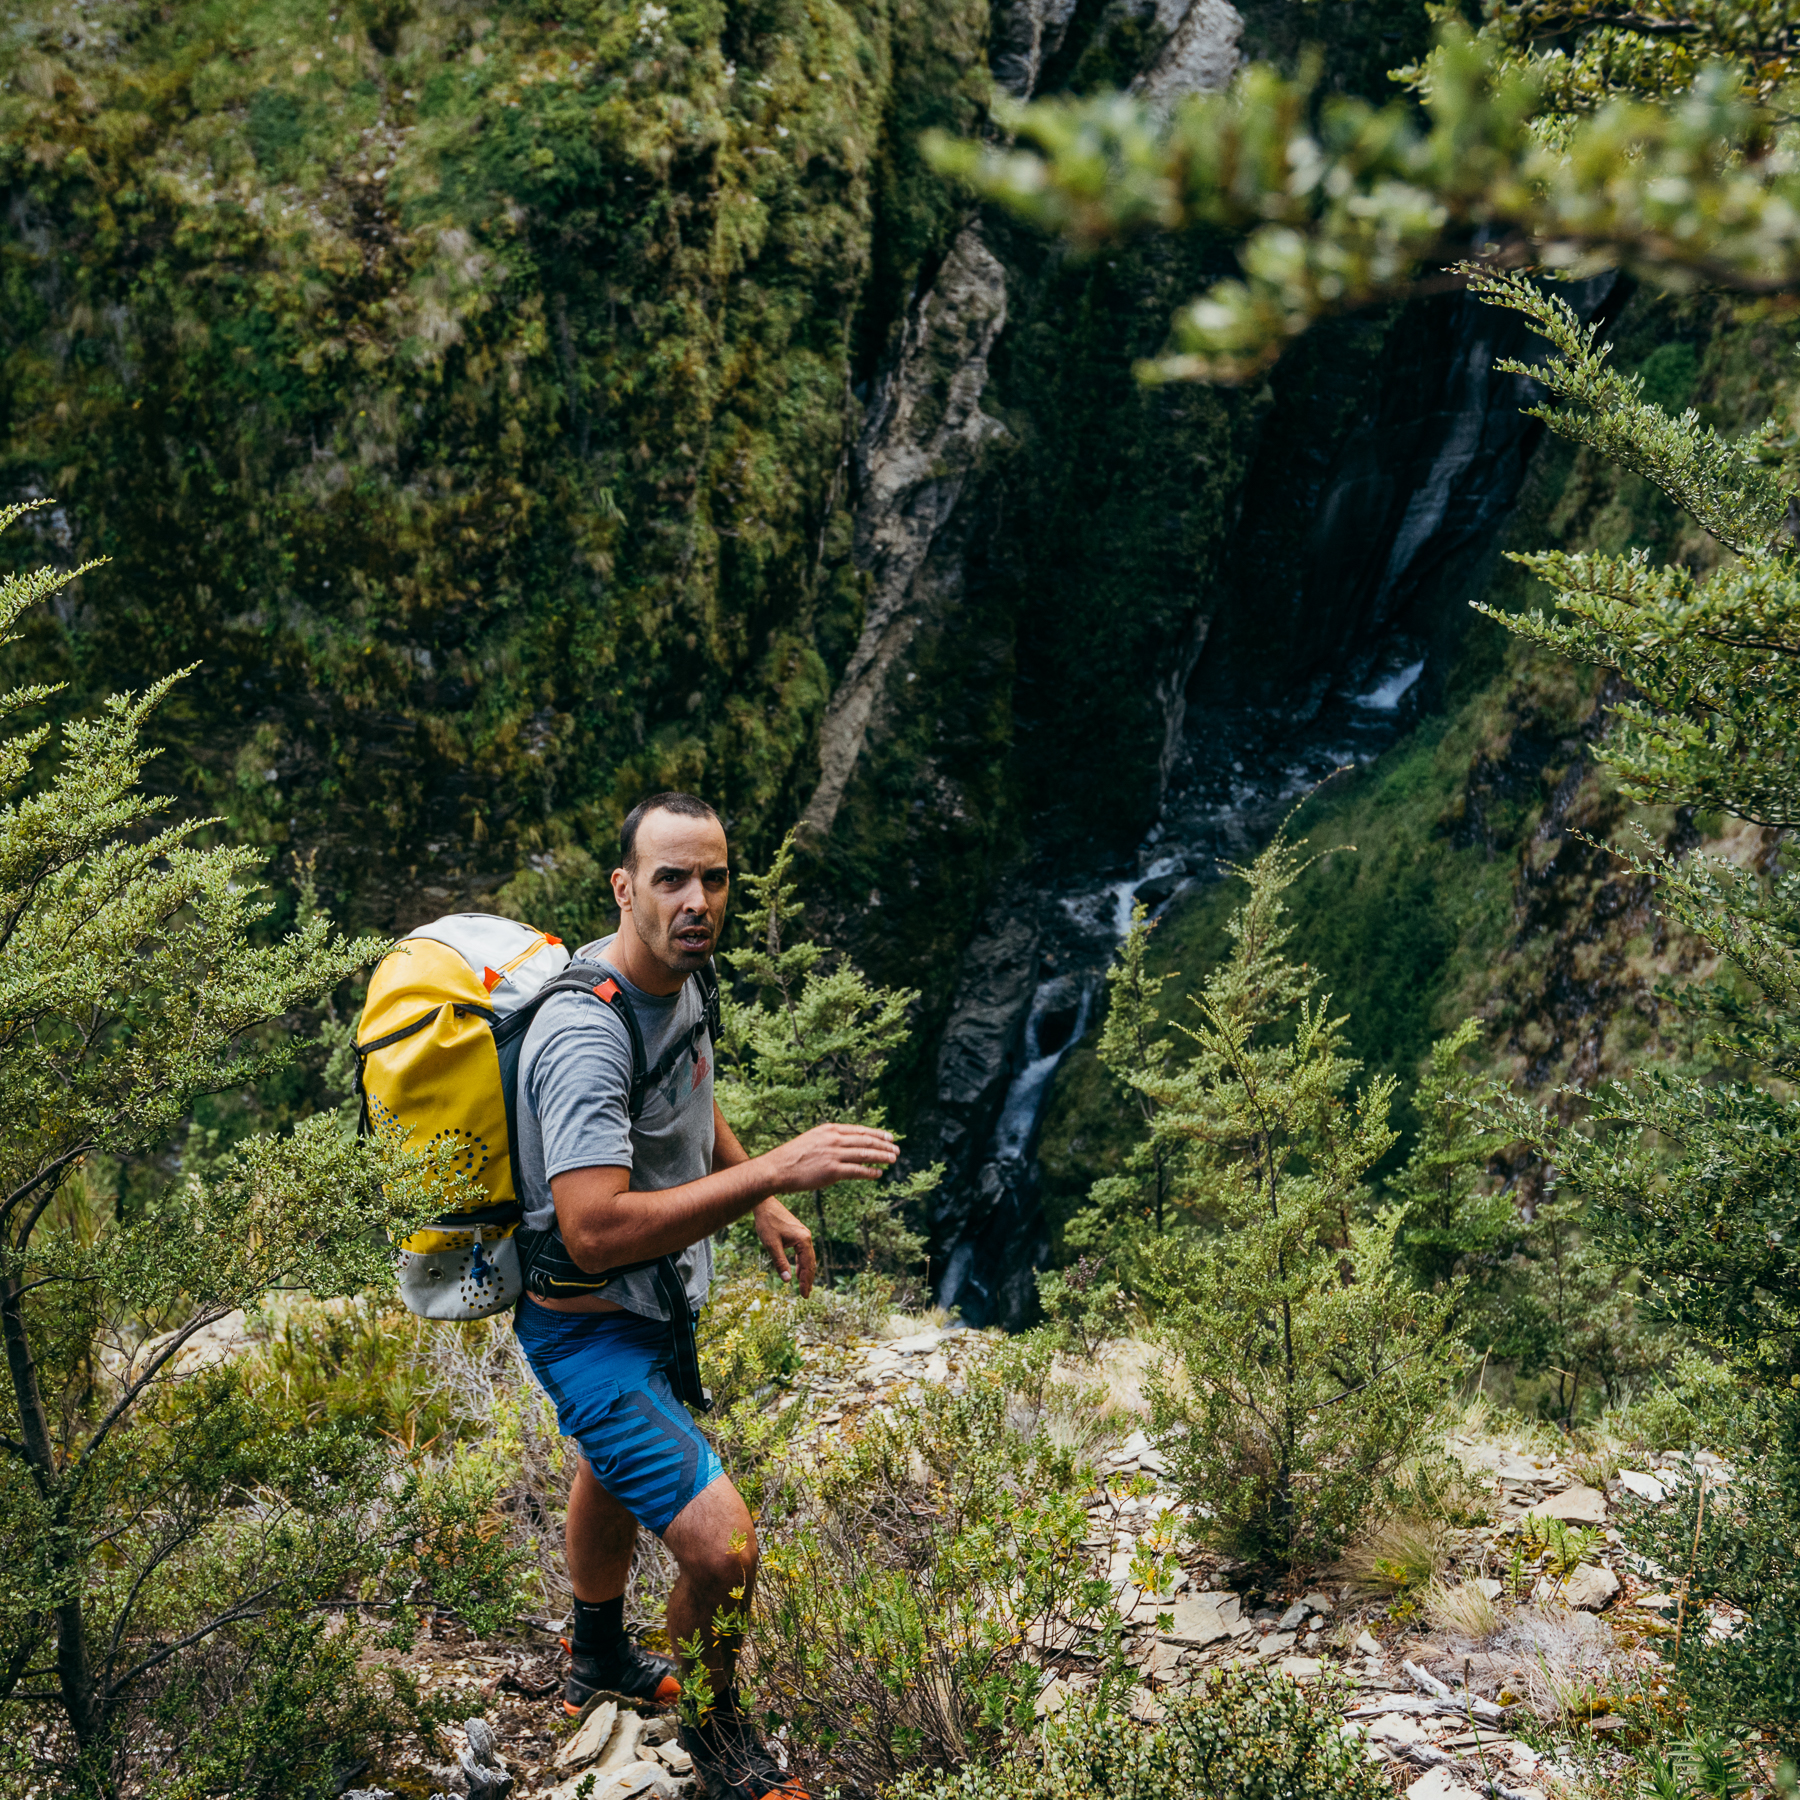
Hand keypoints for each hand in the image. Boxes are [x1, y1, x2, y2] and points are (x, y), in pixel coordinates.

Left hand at [753, 1197, 816, 1296]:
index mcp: (803, 1240)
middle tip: (805, 1295)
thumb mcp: (771, 1245)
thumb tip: (787, 1281)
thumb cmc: (767, 1222)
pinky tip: (797, 1270)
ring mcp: (803, 1235)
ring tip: (804, 1286)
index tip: (804, 1295)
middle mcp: (806, 1237)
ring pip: (808, 1257)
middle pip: (811, 1262)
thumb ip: (780, 1262)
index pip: (807, 1265)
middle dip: (808, 1279)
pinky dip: (801, 1263)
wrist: (765, 1204)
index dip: (805, 1281)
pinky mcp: (798, 1233)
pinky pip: (803, 1252)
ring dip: (805, 1272)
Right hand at [763, 1123, 898, 1193]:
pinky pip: (858, 1171)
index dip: (877, 1134)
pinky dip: (870, 1172)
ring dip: (882, 1157)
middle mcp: (834, 1139)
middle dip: (884, 1145)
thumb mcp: (812, 1140)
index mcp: (829, 1130)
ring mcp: (834, 1154)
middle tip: (896, 1149)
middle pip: (866, 1141)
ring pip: (865, 1154)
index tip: (889, 1137)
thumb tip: (846, 1146)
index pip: (859, 1130)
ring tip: (893, 1159)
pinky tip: (878, 1173)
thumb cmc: (792, 1157)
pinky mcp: (833, 1170)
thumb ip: (830, 1141)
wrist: (777, 1168)